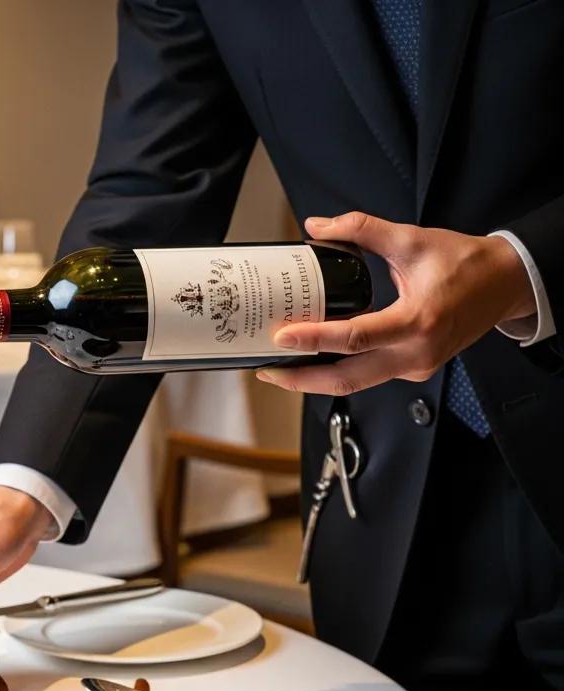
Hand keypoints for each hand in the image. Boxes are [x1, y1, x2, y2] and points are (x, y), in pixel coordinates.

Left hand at [257, 212, 535, 395]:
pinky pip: (368, 376)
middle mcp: (415, 353)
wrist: (504, 285)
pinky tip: (313, 361)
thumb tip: (318, 227)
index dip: (314, 340)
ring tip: (281, 368)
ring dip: (315, 380)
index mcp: (417, 321)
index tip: (282, 337)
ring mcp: (414, 367)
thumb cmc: (464, 263)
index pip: (354, 338)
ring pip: (355, 384)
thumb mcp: (411, 240)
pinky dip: (338, 371)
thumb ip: (362, 229)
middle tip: (266, 369)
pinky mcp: (412, 371)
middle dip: (302, 379)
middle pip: (347, 379)